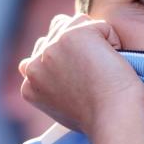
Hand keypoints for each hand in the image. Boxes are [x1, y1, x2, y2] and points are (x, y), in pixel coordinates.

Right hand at [19, 14, 143, 136]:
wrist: (113, 119)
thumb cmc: (99, 119)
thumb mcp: (62, 106)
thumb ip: (48, 84)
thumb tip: (29, 65)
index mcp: (30, 84)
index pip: (44, 52)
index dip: (69, 59)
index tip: (83, 81)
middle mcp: (35, 64)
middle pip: (59, 32)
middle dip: (80, 45)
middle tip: (96, 77)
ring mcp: (52, 47)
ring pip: (79, 25)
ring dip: (96, 42)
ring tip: (103, 71)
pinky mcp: (74, 34)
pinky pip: (102, 27)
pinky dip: (114, 42)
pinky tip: (113, 67)